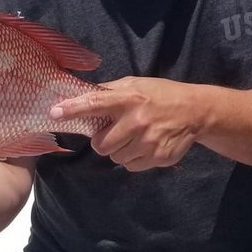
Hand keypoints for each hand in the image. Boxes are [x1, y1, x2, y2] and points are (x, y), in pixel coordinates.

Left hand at [50, 76, 203, 171]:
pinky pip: (131, 166)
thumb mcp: (137, 84)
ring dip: (121, 150)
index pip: (95, 103)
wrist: (196, 111)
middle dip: (104, 141)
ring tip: (135, 137)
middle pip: (101, 145)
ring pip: (116, 158)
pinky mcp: (157, 157)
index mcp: (130, 98)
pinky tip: (146, 145)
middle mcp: (137, 121)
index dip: (73, 108)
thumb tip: (80, 93)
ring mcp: (148, 142)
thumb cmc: (162, 94)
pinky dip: (134, 158)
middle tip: (116, 132)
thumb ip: (110, 91)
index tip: (54, 113)